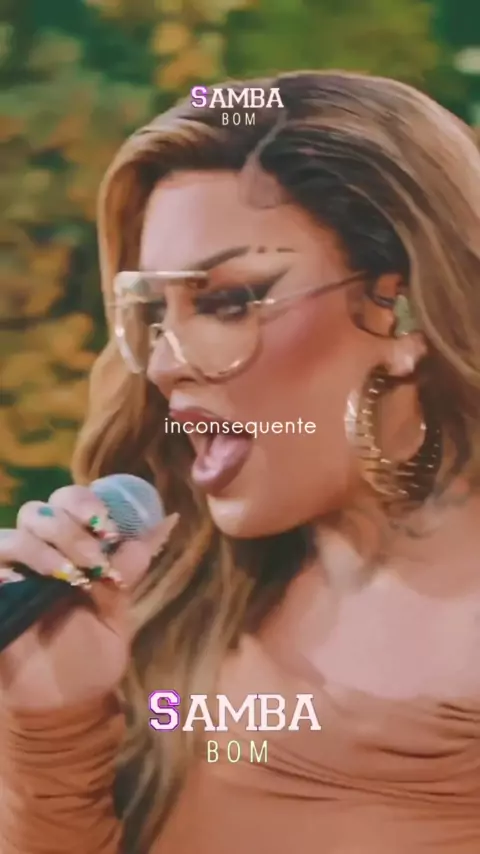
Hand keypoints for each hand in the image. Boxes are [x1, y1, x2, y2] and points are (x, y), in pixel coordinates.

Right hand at [0, 485, 177, 711]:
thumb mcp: (117, 616)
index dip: (88, 504)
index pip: (73, 502)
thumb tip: (162, 526)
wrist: (62, 705)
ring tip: (70, 577)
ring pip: (18, 532)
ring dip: (47, 547)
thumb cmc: (92, 657)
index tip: (109, 528)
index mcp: (75, 549)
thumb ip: (127, 574)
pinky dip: (9, 570)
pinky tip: (26, 585)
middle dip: (72, 528)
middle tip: (95, 560)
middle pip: (43, 509)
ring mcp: (13, 572)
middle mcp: (41, 552)